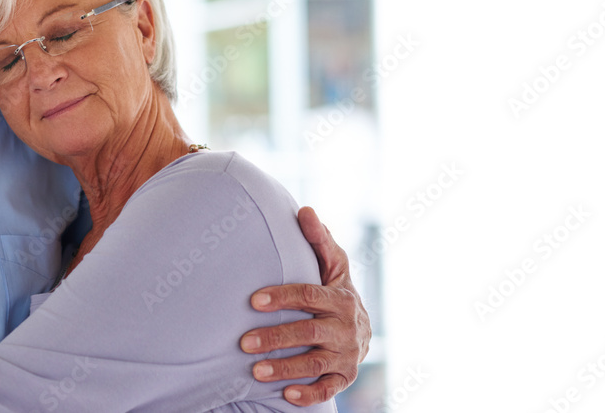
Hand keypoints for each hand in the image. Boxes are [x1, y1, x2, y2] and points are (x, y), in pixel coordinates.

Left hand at [239, 206, 369, 405]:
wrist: (361, 327)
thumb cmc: (334, 289)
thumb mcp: (332, 265)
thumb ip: (319, 240)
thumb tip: (304, 209)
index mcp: (340, 297)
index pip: (309, 296)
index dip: (282, 297)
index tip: (253, 300)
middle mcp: (346, 327)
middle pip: (309, 332)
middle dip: (276, 337)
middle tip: (244, 342)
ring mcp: (347, 354)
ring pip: (316, 364)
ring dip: (285, 368)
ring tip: (255, 371)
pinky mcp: (345, 377)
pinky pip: (328, 390)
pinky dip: (309, 394)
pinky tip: (286, 395)